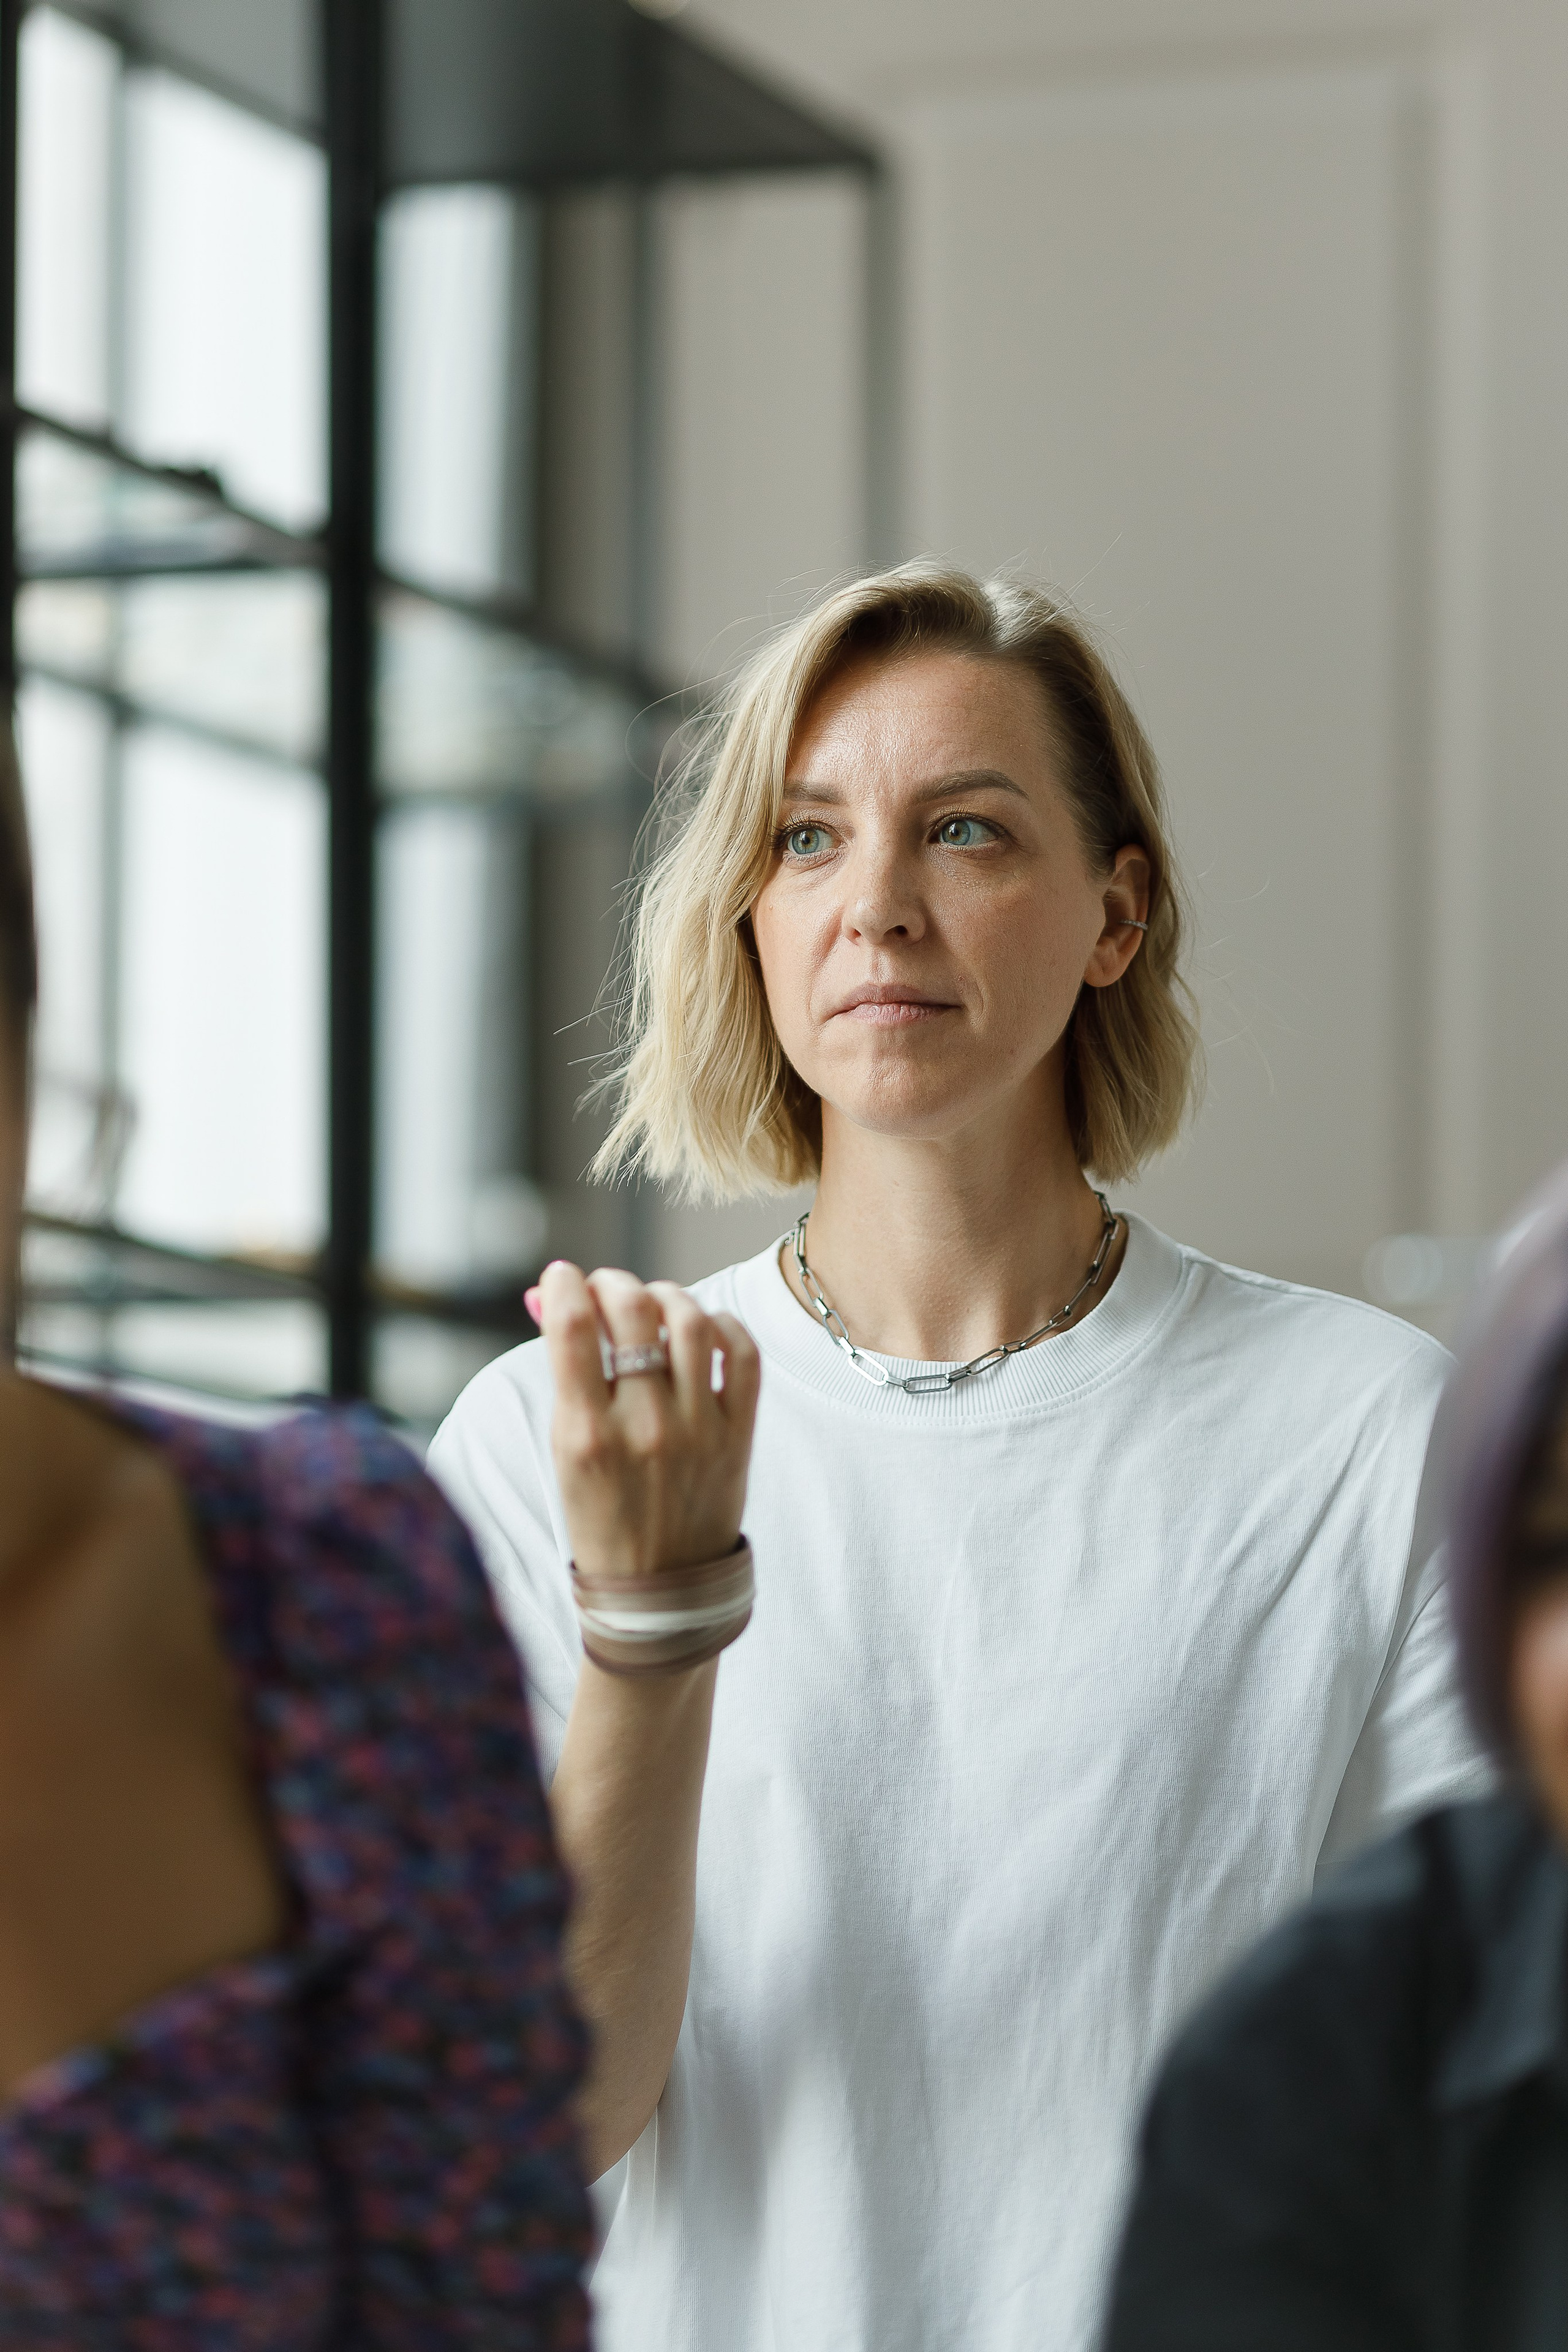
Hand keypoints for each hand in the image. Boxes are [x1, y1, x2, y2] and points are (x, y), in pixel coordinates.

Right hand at [535, 1262, 760, 1581]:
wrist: (658, 1590)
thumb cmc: (600, 1513)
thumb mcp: (565, 1450)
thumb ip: (565, 1374)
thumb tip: (555, 1298)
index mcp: (585, 1434)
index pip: (571, 1326)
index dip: (565, 1282)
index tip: (563, 1276)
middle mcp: (642, 1427)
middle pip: (632, 1311)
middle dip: (612, 1283)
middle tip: (606, 1288)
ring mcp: (696, 1430)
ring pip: (690, 1321)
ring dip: (667, 1296)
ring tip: (653, 1304)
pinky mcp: (737, 1436)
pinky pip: (742, 1353)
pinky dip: (723, 1325)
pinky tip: (703, 1329)